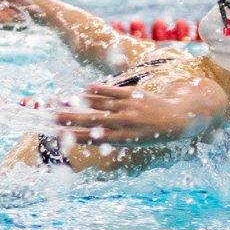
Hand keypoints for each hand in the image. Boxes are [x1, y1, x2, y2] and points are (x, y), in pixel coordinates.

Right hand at [53, 84, 198, 144]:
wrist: (177, 118)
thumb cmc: (152, 133)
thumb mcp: (134, 140)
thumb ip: (113, 137)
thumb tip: (91, 137)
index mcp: (124, 138)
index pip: (95, 138)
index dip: (76, 136)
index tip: (60, 136)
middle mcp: (125, 123)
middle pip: (93, 121)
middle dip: (71, 120)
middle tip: (52, 118)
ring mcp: (129, 107)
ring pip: (100, 105)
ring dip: (80, 103)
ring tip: (62, 102)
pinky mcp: (133, 94)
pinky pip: (113, 91)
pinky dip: (99, 89)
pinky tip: (85, 89)